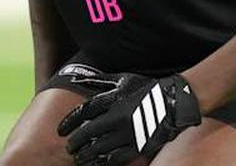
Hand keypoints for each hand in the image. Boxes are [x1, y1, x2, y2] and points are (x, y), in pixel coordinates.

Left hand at [57, 72, 200, 165]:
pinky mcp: (139, 146)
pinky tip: (96, 163)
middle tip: (69, 148)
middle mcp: (119, 117)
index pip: (84, 112)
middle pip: (89, 132)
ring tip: (79, 158)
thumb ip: (99, 81)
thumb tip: (77, 78)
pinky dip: (104, 162)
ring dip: (86, 155)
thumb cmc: (146, 87)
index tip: (61, 130)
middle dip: (76, 142)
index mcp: (114, 99)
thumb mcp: (122, 79)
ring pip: (100, 148)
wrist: (174, 100)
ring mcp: (129, 133)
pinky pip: (117, 158)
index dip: (70, 122)